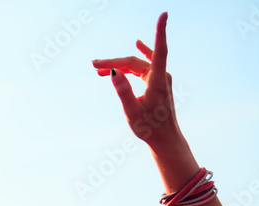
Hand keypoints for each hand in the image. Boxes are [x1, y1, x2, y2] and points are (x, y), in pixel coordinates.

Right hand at [91, 13, 183, 148]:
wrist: (164, 138)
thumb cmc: (149, 128)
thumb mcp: (132, 112)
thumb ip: (123, 92)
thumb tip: (113, 72)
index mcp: (157, 81)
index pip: (159, 50)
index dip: (160, 31)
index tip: (164, 14)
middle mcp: (161, 76)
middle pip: (134, 62)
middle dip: (114, 62)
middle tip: (93, 66)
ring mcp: (160, 78)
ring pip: (137, 65)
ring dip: (119, 66)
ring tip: (99, 70)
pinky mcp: (158, 82)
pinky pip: (144, 67)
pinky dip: (133, 62)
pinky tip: (136, 44)